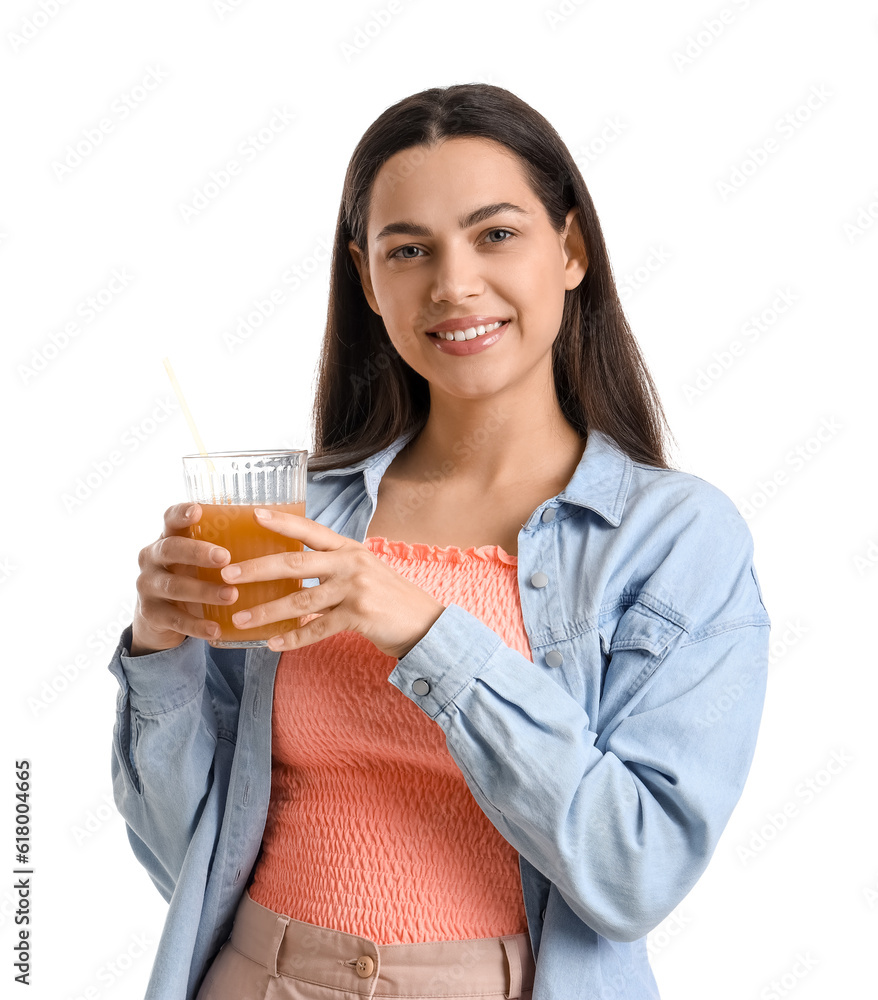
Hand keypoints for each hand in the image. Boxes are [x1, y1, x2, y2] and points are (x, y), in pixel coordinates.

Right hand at [130, 503, 235, 654]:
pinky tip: (216, 629)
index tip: (198, 510)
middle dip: (198, 552)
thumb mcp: (200, 559)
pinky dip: (196, 625)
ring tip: (231, 595)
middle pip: (170, 549)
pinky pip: (174, 619)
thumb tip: (275, 528)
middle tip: (225, 557)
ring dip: (204, 591)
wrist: (161, 618)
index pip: (169, 519)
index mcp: (167, 537)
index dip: (181, 513)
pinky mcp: (150, 613)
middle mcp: (152, 557)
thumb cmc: (192, 576)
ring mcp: (147, 585)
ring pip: (174, 586)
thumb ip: (223, 545)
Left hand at [220, 509, 445, 658]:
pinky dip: (293, 639)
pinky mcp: (359, 616)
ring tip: (241, 619)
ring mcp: (355, 590)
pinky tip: (272, 644)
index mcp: (349, 549)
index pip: (310, 531)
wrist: (425, 624)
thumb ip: (333, 569)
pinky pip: (317, 629)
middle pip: (295, 564)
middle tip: (227, 574)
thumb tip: (294, 574)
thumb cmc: (389, 599)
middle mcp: (351, 564)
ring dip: (267, 611)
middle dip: (257, 569)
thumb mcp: (364, 572)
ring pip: (300, 601)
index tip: (253, 515)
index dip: (282, 522)